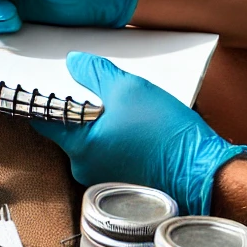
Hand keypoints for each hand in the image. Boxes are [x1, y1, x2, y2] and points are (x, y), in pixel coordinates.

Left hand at [31, 52, 246, 215]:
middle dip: (82, 109)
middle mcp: (84, 168)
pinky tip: (136, 126)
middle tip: (101, 92)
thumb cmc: (166, 134)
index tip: (52, 83)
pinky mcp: (120, 184)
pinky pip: (109, 154)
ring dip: (102, 124)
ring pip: (91, 142)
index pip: (43, 119)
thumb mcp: (129, 88)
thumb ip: (95, 73)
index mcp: (79, 146)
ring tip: (125, 108)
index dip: (46, 98)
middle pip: (69, 130)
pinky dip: (116, 139)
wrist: (203, 173)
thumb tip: (73, 62)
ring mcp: (102, 180)